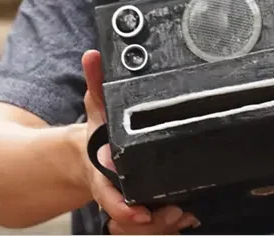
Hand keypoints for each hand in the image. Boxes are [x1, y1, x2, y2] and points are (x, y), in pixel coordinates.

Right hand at [81, 50, 199, 234]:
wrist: (87, 155)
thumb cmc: (96, 130)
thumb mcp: (96, 103)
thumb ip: (96, 80)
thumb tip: (93, 54)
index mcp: (102, 173)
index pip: (110, 197)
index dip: (125, 208)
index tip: (142, 211)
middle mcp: (114, 192)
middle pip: (133, 221)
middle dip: (156, 220)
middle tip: (177, 210)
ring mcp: (127, 204)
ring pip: (145, 229)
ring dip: (165, 225)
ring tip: (185, 214)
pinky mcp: (139, 210)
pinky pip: (152, 228)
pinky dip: (169, 226)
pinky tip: (186, 217)